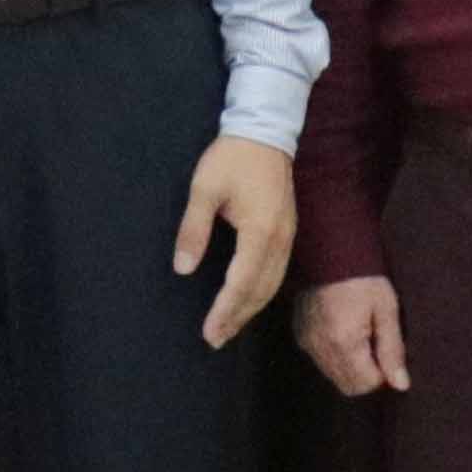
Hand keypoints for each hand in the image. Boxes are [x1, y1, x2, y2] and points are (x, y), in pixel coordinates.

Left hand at [173, 136, 296, 348]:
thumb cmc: (231, 158)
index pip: (241, 282)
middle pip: (260, 290)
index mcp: (260, 232)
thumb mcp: (203, 189)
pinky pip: (276, 272)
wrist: (265, 131)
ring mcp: (288, 236)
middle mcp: (279, 240)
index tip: (209, 331)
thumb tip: (183, 269)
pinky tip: (248, 300)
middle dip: (237, 317)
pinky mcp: (288, 231)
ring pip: (271, 284)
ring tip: (228, 328)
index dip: (225, 310)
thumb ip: (193, 230)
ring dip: (250, 309)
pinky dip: (261, 292)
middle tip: (214, 339)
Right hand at [295, 273, 411, 396]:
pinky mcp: (300, 335)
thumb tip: (401, 385)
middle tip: (376, 344)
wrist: (331, 248)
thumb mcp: (386, 310)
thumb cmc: (364, 278)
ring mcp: (307, 342)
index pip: (366, 384)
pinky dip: (335, 355)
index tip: (387, 349)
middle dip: (367, 373)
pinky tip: (344, 329)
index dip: (383, 373)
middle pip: (349, 386)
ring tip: (361, 334)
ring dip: (351, 366)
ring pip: (334, 376)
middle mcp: (320, 347)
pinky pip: (321, 360)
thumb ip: (392, 350)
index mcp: (343, 342)